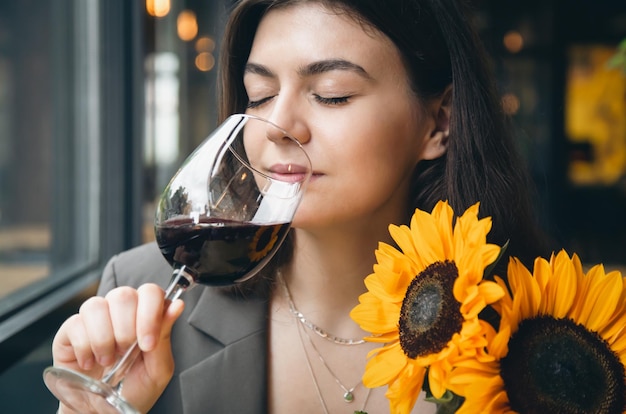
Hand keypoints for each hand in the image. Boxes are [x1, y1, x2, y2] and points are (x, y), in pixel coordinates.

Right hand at [52, 283, 184, 412]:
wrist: (103, 412)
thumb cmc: (134, 390)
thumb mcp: (158, 369)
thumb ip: (165, 336)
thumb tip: (177, 304)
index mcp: (146, 314)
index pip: (150, 292)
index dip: (150, 313)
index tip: (147, 344)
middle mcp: (121, 311)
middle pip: (123, 295)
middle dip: (126, 329)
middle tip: (126, 353)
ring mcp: (95, 318)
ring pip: (96, 305)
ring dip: (104, 338)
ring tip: (108, 360)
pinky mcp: (70, 329)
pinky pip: (74, 324)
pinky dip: (84, 347)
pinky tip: (90, 363)